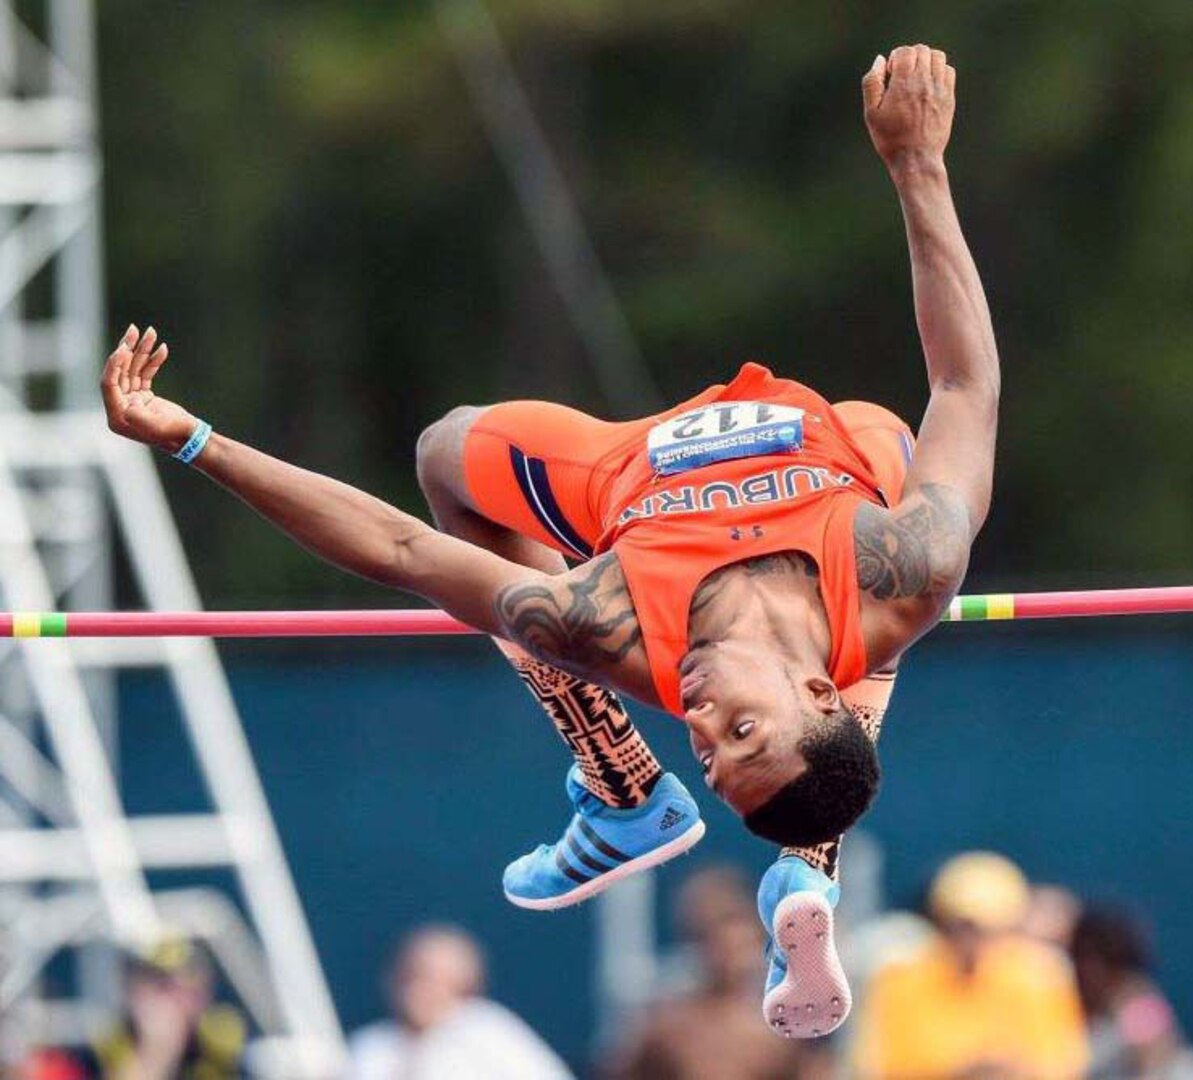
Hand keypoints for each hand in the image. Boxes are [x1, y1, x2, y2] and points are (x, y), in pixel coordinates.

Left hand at [101, 324, 197, 452]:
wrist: (190, 437)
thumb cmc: (174, 433)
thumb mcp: (156, 426)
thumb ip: (138, 417)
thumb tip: (127, 406)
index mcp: (118, 415)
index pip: (109, 384)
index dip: (114, 365)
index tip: (124, 348)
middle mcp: (121, 407)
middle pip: (120, 372)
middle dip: (128, 349)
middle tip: (135, 329)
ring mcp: (132, 400)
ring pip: (133, 369)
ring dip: (142, 350)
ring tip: (151, 332)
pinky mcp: (143, 396)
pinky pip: (145, 374)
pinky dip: (153, 361)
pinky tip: (162, 349)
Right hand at [862, 44, 954, 171]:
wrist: (916, 158)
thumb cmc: (890, 138)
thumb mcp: (871, 113)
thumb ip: (871, 83)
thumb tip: (879, 60)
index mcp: (903, 83)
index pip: (904, 51)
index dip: (895, 59)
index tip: (890, 75)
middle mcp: (924, 81)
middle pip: (921, 50)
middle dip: (909, 58)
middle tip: (902, 76)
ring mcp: (939, 88)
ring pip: (937, 57)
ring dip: (925, 61)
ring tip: (916, 77)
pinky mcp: (949, 97)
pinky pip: (948, 71)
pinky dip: (938, 71)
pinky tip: (928, 85)